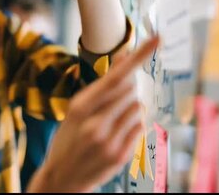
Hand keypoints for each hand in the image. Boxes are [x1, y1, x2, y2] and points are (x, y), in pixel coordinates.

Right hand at [27, 36, 158, 192]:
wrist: (61, 178)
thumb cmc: (68, 138)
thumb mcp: (75, 110)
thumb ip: (100, 89)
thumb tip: (124, 61)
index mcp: (79, 106)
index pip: (115, 76)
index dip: (138, 57)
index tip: (157, 39)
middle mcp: (95, 122)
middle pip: (129, 90)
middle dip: (127, 89)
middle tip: (114, 102)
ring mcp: (108, 140)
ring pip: (137, 107)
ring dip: (131, 108)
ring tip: (112, 121)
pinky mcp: (120, 155)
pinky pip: (139, 127)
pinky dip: (133, 124)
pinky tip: (117, 133)